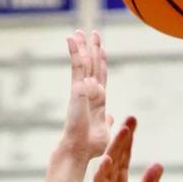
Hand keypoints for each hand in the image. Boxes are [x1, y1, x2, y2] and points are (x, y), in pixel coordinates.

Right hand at [60, 30, 112, 162]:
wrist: (79, 150)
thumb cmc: (91, 146)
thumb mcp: (105, 130)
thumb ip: (107, 121)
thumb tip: (111, 116)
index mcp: (98, 100)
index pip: (100, 76)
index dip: (101, 62)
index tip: (101, 48)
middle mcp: (90, 92)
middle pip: (93, 65)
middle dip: (93, 49)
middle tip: (93, 33)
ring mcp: (82, 89)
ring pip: (84, 62)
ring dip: (82, 46)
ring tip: (79, 32)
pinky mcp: (77, 88)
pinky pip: (77, 66)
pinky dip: (75, 51)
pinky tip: (71, 38)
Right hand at [80, 118, 162, 181]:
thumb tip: (159, 164)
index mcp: (120, 179)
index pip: (126, 154)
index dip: (130, 138)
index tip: (134, 120)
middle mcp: (111, 179)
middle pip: (118, 153)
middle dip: (125, 136)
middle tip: (131, 119)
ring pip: (110, 163)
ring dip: (116, 147)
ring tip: (123, 132)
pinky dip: (103, 171)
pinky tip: (108, 160)